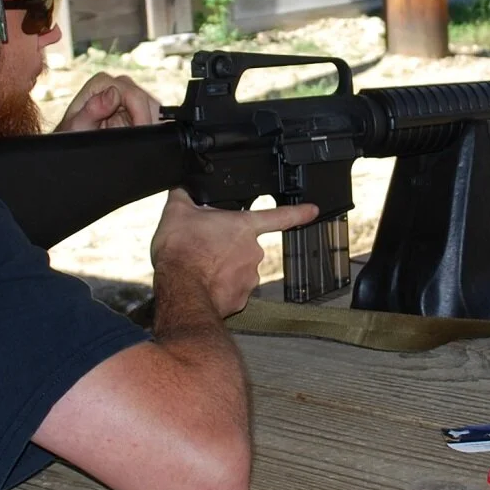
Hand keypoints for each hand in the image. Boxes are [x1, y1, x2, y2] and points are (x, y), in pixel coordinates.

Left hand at [57, 73, 159, 131]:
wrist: (71, 145)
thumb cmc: (70, 134)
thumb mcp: (76, 126)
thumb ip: (93, 109)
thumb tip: (112, 94)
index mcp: (102, 83)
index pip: (133, 94)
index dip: (141, 115)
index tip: (140, 132)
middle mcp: (116, 85)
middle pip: (146, 99)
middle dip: (147, 120)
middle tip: (141, 141)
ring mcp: (127, 96)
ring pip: (153, 107)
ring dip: (150, 123)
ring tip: (139, 140)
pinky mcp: (135, 109)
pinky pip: (152, 115)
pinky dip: (150, 127)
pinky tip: (140, 136)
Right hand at [150, 190, 320, 317]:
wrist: (180, 289)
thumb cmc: (181, 251)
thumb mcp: (176, 213)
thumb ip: (184, 197)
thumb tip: (182, 190)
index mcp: (243, 227)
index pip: (278, 216)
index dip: (298, 212)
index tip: (313, 210)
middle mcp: (253, 252)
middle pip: (244, 247)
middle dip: (227, 248)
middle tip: (204, 250)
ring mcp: (250, 277)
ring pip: (238, 270)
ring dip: (223, 270)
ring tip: (199, 269)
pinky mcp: (241, 299)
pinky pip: (232, 291)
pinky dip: (219, 289)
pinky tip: (203, 285)